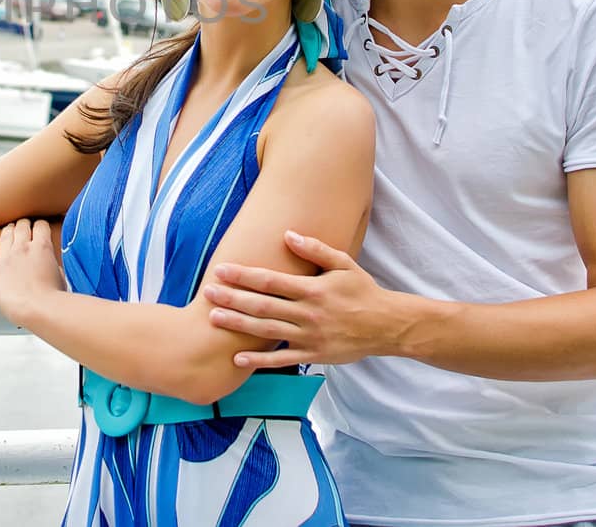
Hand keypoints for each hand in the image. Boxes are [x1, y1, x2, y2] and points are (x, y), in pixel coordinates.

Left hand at [0, 219, 63, 325]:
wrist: (37, 309)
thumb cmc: (52, 298)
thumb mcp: (60, 275)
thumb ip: (53, 265)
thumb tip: (52, 266)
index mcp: (42, 247)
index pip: (41, 225)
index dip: (40, 226)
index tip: (39, 229)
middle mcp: (23, 247)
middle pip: (22, 226)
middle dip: (24, 225)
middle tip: (24, 227)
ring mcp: (6, 257)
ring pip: (6, 234)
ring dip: (8, 230)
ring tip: (9, 229)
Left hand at [202, 231, 404, 367]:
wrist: (387, 326)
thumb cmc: (363, 291)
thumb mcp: (344, 264)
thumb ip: (316, 250)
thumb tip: (288, 235)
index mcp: (313, 289)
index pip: (271, 281)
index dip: (244, 275)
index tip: (221, 270)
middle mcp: (308, 313)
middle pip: (263, 306)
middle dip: (232, 299)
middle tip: (207, 293)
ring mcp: (309, 336)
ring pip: (267, 331)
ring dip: (238, 325)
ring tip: (214, 318)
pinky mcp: (313, 355)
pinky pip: (282, 360)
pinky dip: (259, 360)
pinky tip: (237, 358)